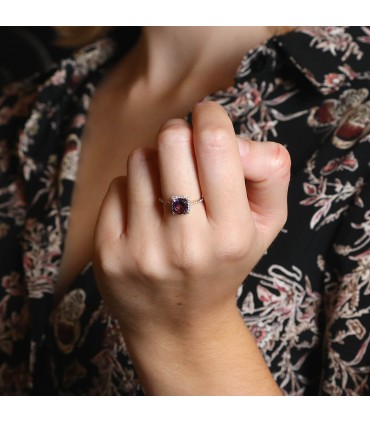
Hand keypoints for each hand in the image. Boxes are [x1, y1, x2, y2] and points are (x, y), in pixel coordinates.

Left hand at [92, 101, 289, 393]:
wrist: (179, 322)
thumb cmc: (224, 263)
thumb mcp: (266, 225)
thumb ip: (269, 171)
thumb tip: (236, 137)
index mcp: (232, 233)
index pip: (214, 143)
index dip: (209, 116)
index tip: (207, 119)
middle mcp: (186, 243)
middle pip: (171, 140)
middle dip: (180, 133)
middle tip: (186, 152)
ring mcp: (142, 250)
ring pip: (140, 159)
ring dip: (156, 163)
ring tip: (167, 191)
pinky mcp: (109, 253)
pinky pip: (117, 186)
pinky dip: (133, 190)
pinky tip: (145, 215)